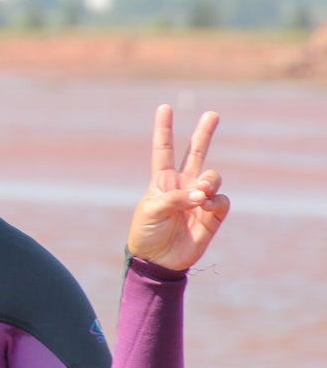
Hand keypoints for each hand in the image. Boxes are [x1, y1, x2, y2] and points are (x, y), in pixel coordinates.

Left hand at [126, 105, 229, 270]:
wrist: (158, 260)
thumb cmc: (147, 232)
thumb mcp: (151, 210)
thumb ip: (174, 197)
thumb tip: (200, 194)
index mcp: (162, 180)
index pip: (163, 149)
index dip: (164, 129)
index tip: (165, 107)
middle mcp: (182, 185)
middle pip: (196, 153)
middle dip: (204, 133)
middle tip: (212, 114)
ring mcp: (198, 199)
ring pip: (212, 176)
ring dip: (208, 181)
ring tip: (199, 194)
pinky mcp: (212, 215)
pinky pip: (221, 200)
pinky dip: (215, 200)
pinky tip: (205, 206)